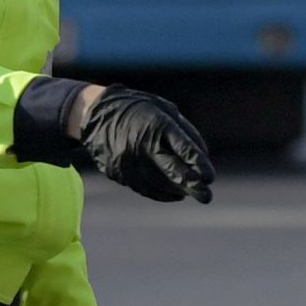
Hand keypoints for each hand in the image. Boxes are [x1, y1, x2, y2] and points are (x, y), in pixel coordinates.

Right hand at [71, 86, 214, 203]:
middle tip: (207, 197)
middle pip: (172, 170)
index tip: (210, 177)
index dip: (199, 164)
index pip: (183, 148)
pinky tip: (175, 193)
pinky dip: (162, 193)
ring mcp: (129, 162)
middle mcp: (143, 145)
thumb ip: (184, 130)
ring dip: (178, 190)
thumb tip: (203, 156)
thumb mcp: (164, 108)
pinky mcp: (120, 173)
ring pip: (160, 184)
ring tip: (191, 192)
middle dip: (192, 186)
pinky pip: (145, 188)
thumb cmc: (138, 109)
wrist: (95, 114)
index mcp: (157, 124)